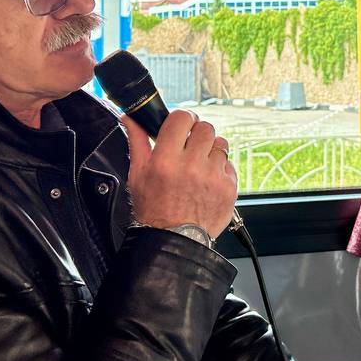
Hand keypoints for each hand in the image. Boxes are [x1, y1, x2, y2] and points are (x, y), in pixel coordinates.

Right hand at [122, 111, 237, 239]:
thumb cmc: (153, 211)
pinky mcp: (228, 188)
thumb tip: (131, 118)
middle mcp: (191, 167)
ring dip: (210, 150)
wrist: (173, 242)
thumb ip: (137, 142)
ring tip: (199, 166)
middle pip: (205, 127)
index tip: (182, 126)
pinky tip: (207, 181)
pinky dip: (219, 169)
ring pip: (220, 143)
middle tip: (190, 147)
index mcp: (165, 161)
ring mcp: (212, 177)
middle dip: (197, 134)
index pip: (182, 118)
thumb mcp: (137, 175)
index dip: (183, 119)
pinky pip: (229, 164)